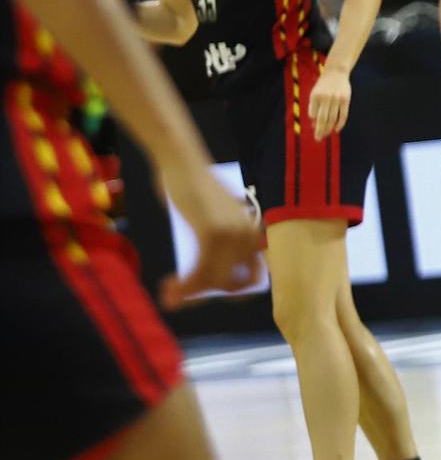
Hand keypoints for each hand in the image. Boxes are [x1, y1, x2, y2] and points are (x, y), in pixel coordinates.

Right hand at [157, 166, 263, 309]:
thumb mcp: (211, 219)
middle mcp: (249, 234)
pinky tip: (169, 288)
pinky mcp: (211, 233)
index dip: (232, 291)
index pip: (253, 274)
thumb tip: (203, 281)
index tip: (207, 295)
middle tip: (179, 298)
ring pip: (214, 282)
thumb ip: (213, 246)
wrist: (182, 161)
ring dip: (189, 294)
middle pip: (233, 283)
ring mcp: (232, 234)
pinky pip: (200, 272)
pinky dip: (184, 286)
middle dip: (206, 296)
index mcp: (252, 231)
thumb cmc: (192, 188)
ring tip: (169, 295)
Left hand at [309, 64, 352, 139]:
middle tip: (318, 139)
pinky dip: (340, 124)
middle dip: (320, 130)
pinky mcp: (346, 99)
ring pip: (332, 118)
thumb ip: (314, 106)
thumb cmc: (323, 85)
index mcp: (315, 96)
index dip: (313, 123)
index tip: (315, 130)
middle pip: (322, 119)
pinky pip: (343, 115)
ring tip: (326, 135)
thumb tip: (314, 122)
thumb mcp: (315, 92)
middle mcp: (325, 98)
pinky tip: (336, 129)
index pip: (313, 114)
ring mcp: (336, 99)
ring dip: (329, 129)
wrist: (336, 72)